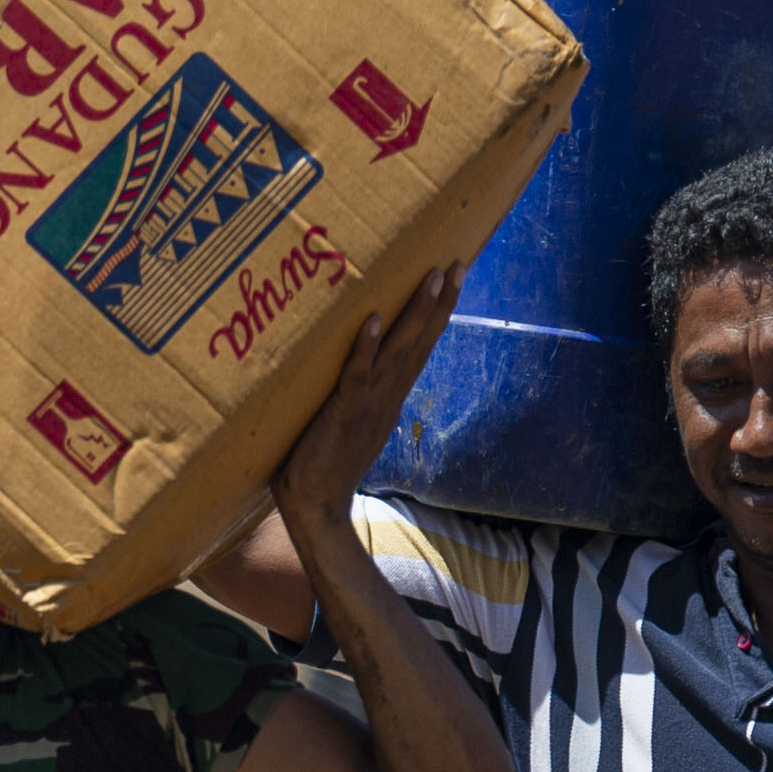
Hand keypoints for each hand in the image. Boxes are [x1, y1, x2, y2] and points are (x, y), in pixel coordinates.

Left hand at [275, 266, 460, 529]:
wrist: (316, 506)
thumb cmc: (321, 462)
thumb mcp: (345, 421)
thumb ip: (352, 393)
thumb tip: (347, 364)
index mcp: (389, 397)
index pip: (419, 348)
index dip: (436, 314)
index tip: (450, 279)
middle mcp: (387, 396)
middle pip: (420, 343)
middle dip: (439, 303)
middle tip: (456, 265)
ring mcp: (368, 404)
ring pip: (400, 352)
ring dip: (417, 314)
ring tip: (434, 278)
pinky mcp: (343, 413)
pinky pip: (357, 376)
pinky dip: (367, 348)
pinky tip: (375, 320)